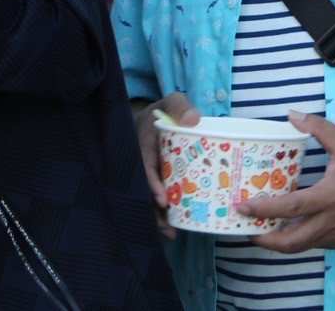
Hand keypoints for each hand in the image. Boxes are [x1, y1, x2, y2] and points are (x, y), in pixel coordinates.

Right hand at [136, 93, 200, 239]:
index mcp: (143, 145)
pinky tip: (172, 229)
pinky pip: (154, 198)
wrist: (155, 116)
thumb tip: (193, 120)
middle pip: (144, 190)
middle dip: (154, 210)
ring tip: (172, 233)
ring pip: (147, 199)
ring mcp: (146, 174)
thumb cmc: (165, 111)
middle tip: (169, 227)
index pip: (144, 167)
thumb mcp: (171, 101)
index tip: (162, 199)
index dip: (151, 184)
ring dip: (158, 217)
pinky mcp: (153, 181)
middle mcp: (141, 163)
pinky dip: (161, 213)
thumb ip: (180, 105)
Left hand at [242, 111, 334, 253]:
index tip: (242, 206)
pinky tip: (289, 227)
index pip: (290, 208)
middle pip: (290, 242)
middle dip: (264, 239)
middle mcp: (331, 221)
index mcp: (330, 196)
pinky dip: (298, 239)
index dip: (263, 209)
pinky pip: (314, 244)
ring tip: (261, 229)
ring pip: (301, 247)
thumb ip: (317, 127)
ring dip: (279, 242)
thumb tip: (291, 114)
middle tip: (245, 227)